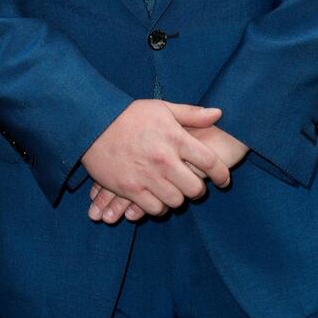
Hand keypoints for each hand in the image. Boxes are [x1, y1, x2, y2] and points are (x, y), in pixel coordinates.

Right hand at [81, 100, 230, 223]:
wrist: (93, 124)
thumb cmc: (129, 115)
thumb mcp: (162, 108)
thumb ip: (191, 114)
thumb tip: (218, 114)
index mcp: (175, 137)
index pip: (210, 162)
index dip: (221, 174)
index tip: (224, 179)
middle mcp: (164, 159)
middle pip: (195, 189)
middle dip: (198, 189)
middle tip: (193, 185)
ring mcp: (147, 177)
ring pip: (176, 201)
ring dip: (178, 197)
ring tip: (173, 189)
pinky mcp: (130, 189)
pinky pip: (154, 209)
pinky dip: (158, 205)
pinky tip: (156, 196)